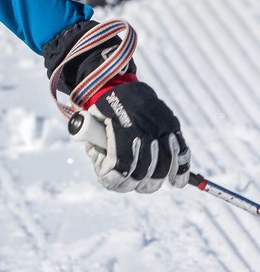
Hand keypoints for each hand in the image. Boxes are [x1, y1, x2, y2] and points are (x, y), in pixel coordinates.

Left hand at [72, 87, 190, 192]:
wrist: (118, 85)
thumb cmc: (103, 109)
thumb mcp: (91, 123)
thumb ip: (97, 146)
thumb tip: (107, 173)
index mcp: (121, 127)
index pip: (123, 163)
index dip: (116, 178)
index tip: (110, 182)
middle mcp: (144, 128)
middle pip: (144, 169)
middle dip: (133, 183)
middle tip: (128, 185)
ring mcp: (160, 127)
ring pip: (163, 165)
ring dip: (153, 181)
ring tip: (145, 186)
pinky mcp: (172, 126)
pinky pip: (182, 152)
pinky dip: (182, 170)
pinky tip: (177, 182)